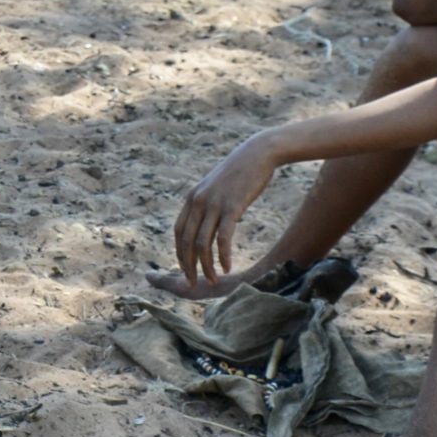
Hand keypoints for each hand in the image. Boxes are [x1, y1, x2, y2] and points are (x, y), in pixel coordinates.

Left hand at [173, 141, 276, 288]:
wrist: (257, 153)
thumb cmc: (239, 172)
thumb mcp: (216, 187)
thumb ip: (207, 204)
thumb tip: (206, 222)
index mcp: (192, 198)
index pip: (179, 232)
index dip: (180, 253)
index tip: (185, 270)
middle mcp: (198, 201)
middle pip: (186, 241)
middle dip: (188, 266)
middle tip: (192, 284)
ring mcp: (214, 204)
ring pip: (203, 244)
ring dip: (206, 266)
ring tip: (212, 281)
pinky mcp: (232, 207)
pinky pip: (223, 238)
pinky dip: (223, 256)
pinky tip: (227, 268)